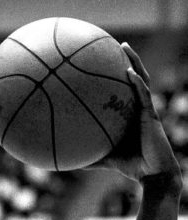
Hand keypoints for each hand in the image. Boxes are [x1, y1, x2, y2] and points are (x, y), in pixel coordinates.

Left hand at [86, 43, 179, 182]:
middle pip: (134, 78)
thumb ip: (87, 156)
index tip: (103, 61)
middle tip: (114, 44)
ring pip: (142, 80)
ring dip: (134, 62)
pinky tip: (128, 72)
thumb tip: (64, 160)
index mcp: (130, 114)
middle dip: (127, 60)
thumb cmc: (131, 167)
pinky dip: (136, 83)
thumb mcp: (104, 158)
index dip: (117, 74)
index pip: (124, 90)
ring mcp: (147, 110)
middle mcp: (139, 108)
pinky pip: (144, 95)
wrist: (154, 175)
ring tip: (123, 46)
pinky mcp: (152, 116)